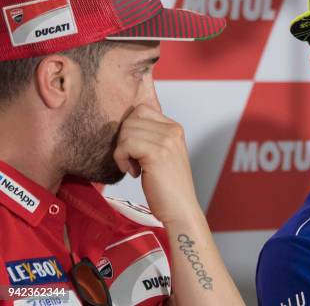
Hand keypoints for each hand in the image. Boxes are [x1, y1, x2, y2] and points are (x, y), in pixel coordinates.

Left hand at [113, 104, 200, 224]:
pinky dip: (121, 159)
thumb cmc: (167, 186)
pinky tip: (133, 172)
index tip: (135, 149)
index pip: (141, 109)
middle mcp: (173, 130)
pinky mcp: (157, 153)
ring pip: (126, 131)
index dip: (130, 128)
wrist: (180, 209)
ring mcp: (167, 140)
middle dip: (124, 140)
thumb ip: (151, 137)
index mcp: (175, 128)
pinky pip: (125, 145)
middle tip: (132, 160)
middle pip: (131, 119)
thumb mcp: (162, 154)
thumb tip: (123, 125)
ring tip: (133, 167)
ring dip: (122, 151)